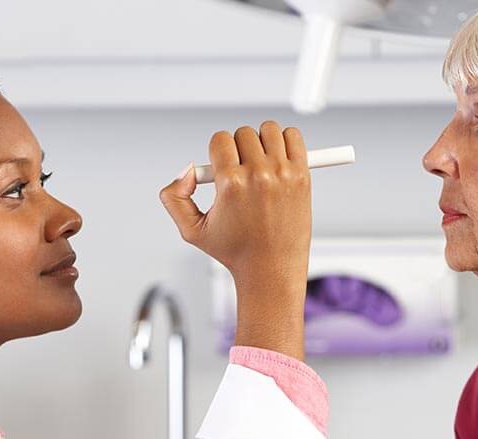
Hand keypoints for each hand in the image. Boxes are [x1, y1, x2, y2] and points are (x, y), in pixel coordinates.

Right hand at [160, 120, 311, 359]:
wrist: (271, 269)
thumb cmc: (234, 252)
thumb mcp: (192, 231)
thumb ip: (174, 198)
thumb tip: (188, 170)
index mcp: (230, 184)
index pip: (220, 139)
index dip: (218, 152)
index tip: (223, 167)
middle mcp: (258, 175)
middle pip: (243, 134)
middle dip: (239, 149)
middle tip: (242, 171)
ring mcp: (283, 174)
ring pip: (269, 130)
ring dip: (262, 142)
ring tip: (260, 164)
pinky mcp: (302, 176)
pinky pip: (293, 136)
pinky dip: (285, 141)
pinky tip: (278, 159)